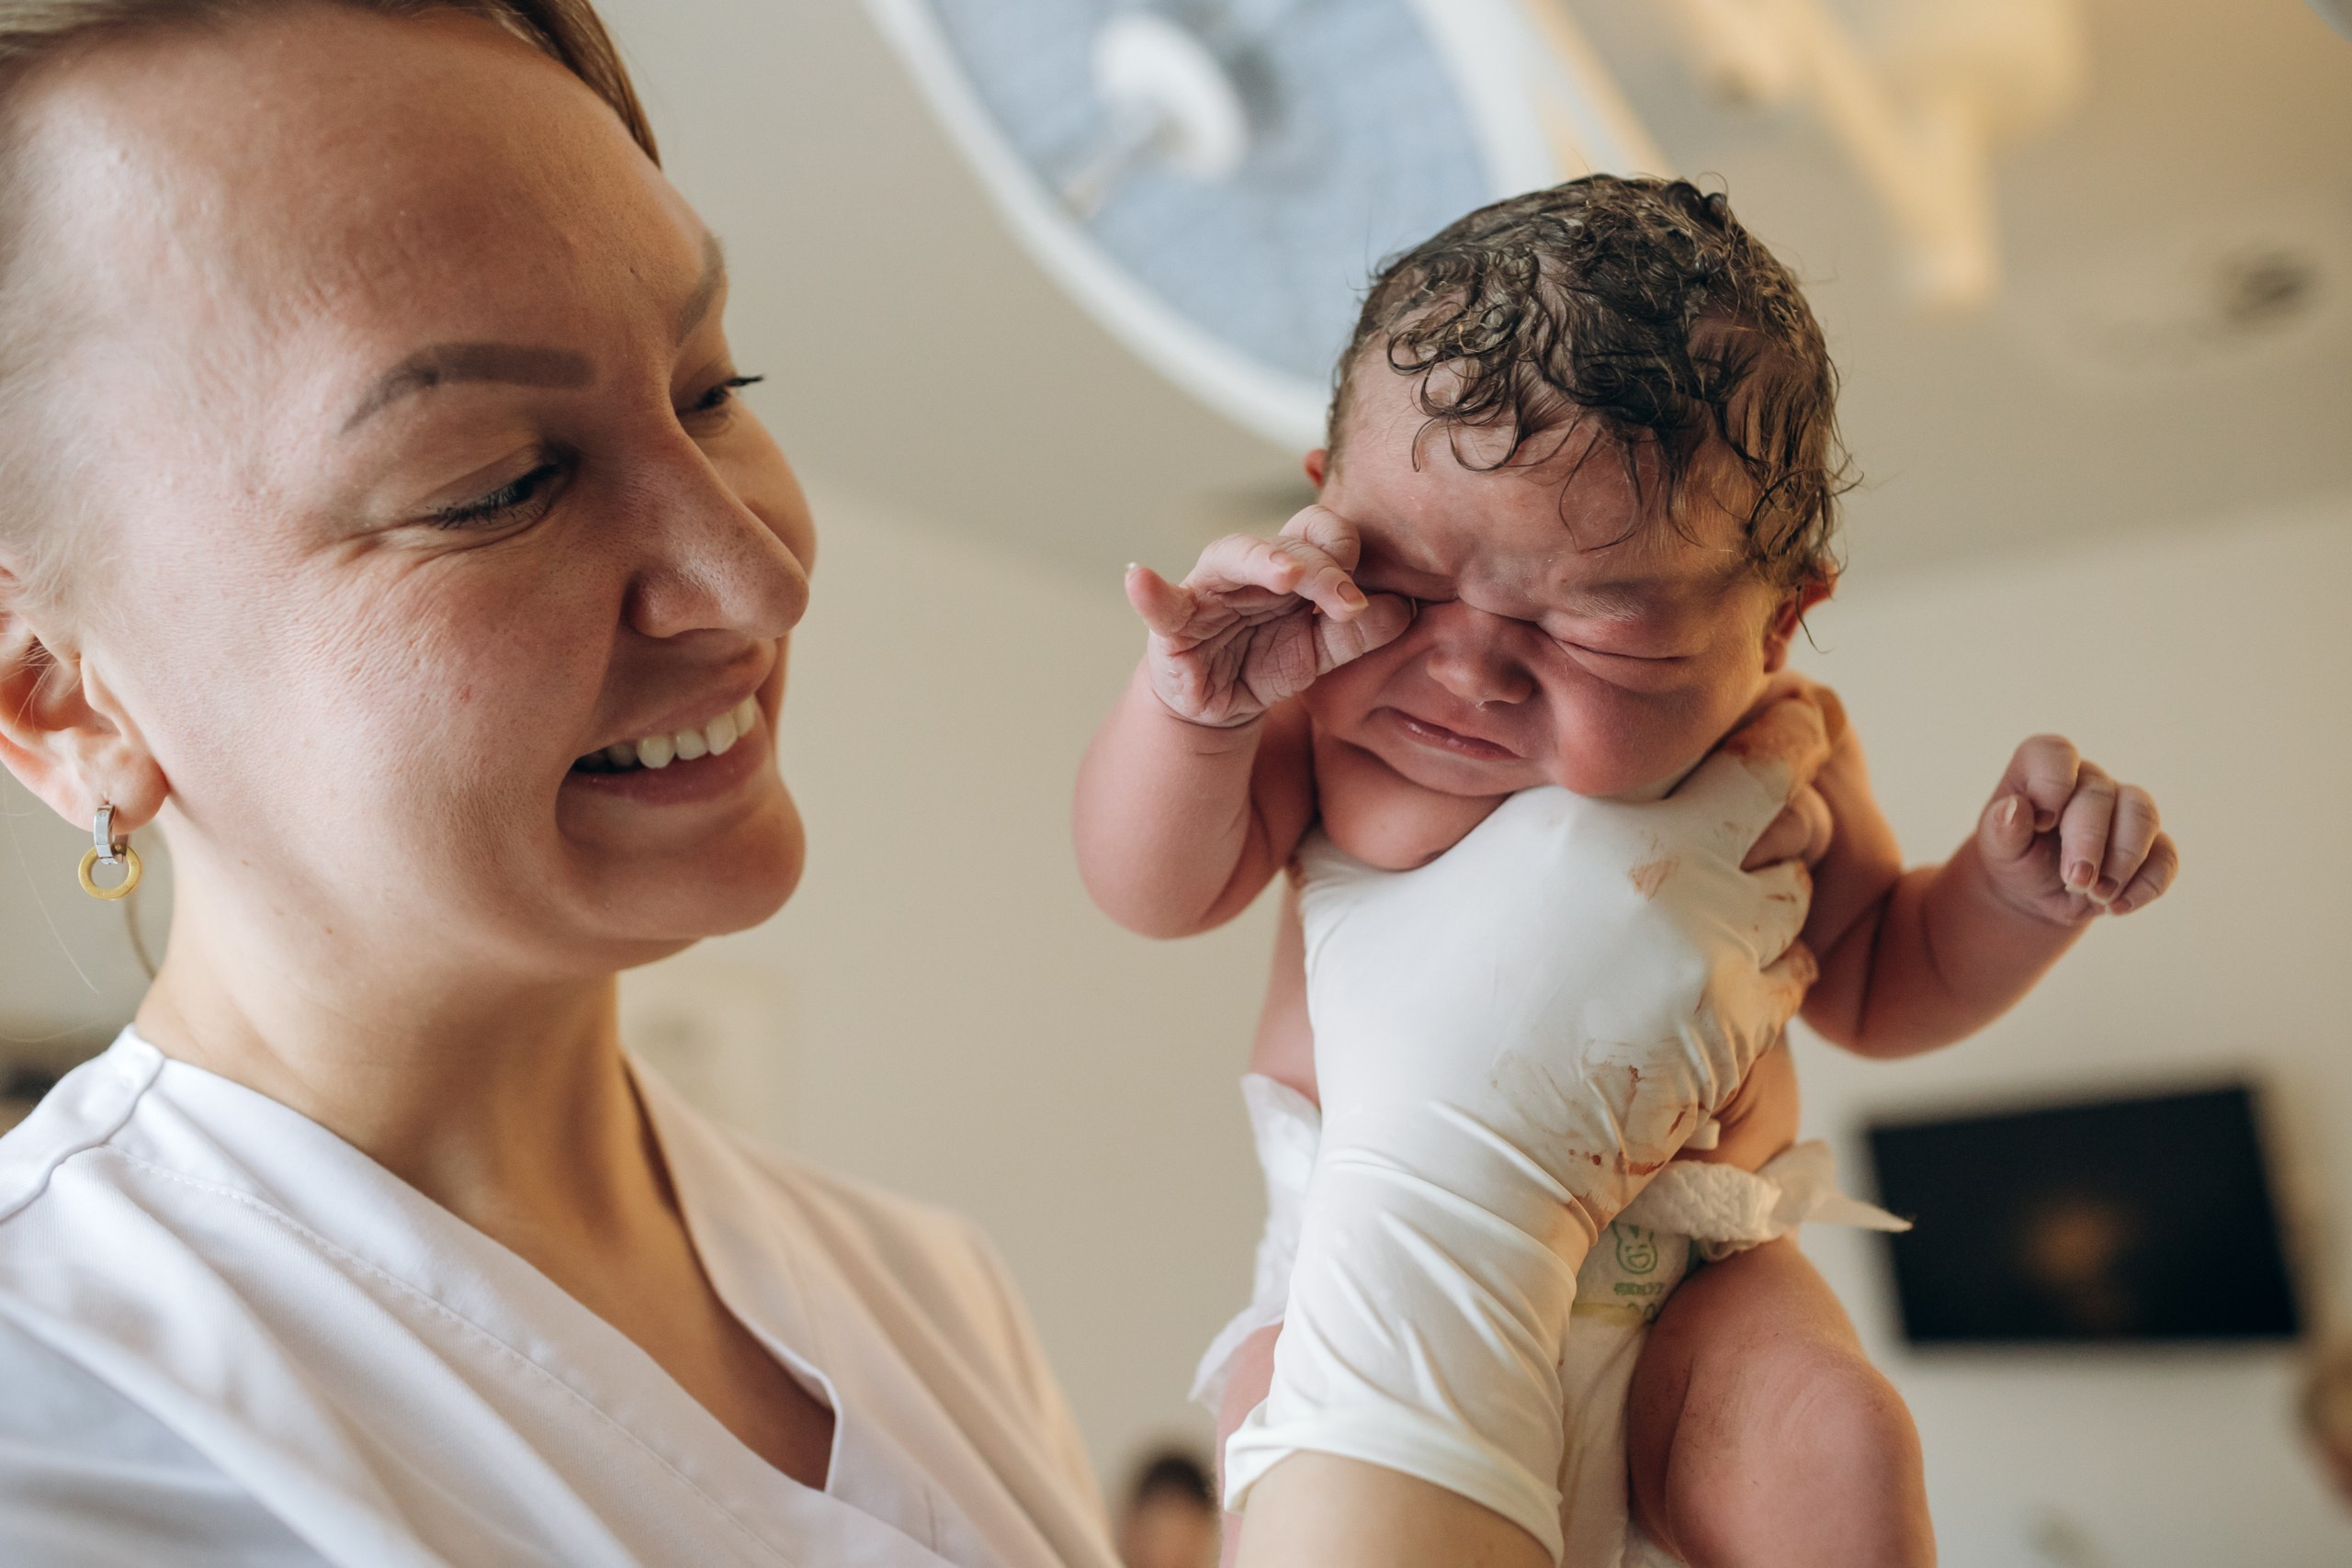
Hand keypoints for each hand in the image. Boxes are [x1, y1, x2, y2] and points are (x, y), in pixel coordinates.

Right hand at [1128, 505, 1411, 727]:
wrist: (1221, 705)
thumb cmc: (1269, 662)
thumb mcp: (1321, 653)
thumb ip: (1358, 634)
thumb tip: (1402, 609)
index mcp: (1293, 564)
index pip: (1322, 534)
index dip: (1345, 554)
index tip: (1362, 596)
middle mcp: (1251, 566)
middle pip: (1285, 542)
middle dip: (1319, 567)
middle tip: (1344, 600)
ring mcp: (1209, 588)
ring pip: (1232, 556)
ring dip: (1260, 559)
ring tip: (1283, 574)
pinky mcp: (1174, 621)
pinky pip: (1160, 602)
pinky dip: (1149, 590)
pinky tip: (1138, 578)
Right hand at [1225, 694, 1833, 1555]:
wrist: (1449, 1170)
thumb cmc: (1391, 1040)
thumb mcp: (1344, 901)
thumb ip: (1353, 815)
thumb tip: (1335, 766)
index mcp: (1572, 808)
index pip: (1701, 722)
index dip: (1721, 724)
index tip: (1709, 737)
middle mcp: (1660, 859)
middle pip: (1783, 783)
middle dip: (1780, 785)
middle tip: (1752, 804)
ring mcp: (1710, 943)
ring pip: (1798, 878)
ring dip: (1770, 881)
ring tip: (1719, 900)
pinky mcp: (1739, 1023)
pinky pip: (1794, 969)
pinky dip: (1768, 968)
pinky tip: (1716, 982)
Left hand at [1976, 735, 2178, 921]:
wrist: (2034, 894)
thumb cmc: (2014, 858)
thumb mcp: (1998, 849)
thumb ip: (2002, 830)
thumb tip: (2015, 810)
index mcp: (2044, 771)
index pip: (2055, 753)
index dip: (2052, 783)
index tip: (2043, 822)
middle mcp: (2088, 782)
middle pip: (2101, 794)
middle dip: (2089, 842)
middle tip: (2075, 881)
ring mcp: (2124, 810)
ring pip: (2142, 815)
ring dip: (2123, 861)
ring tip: (2097, 896)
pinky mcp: (2152, 845)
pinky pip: (2165, 856)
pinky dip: (2145, 884)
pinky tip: (2116, 907)